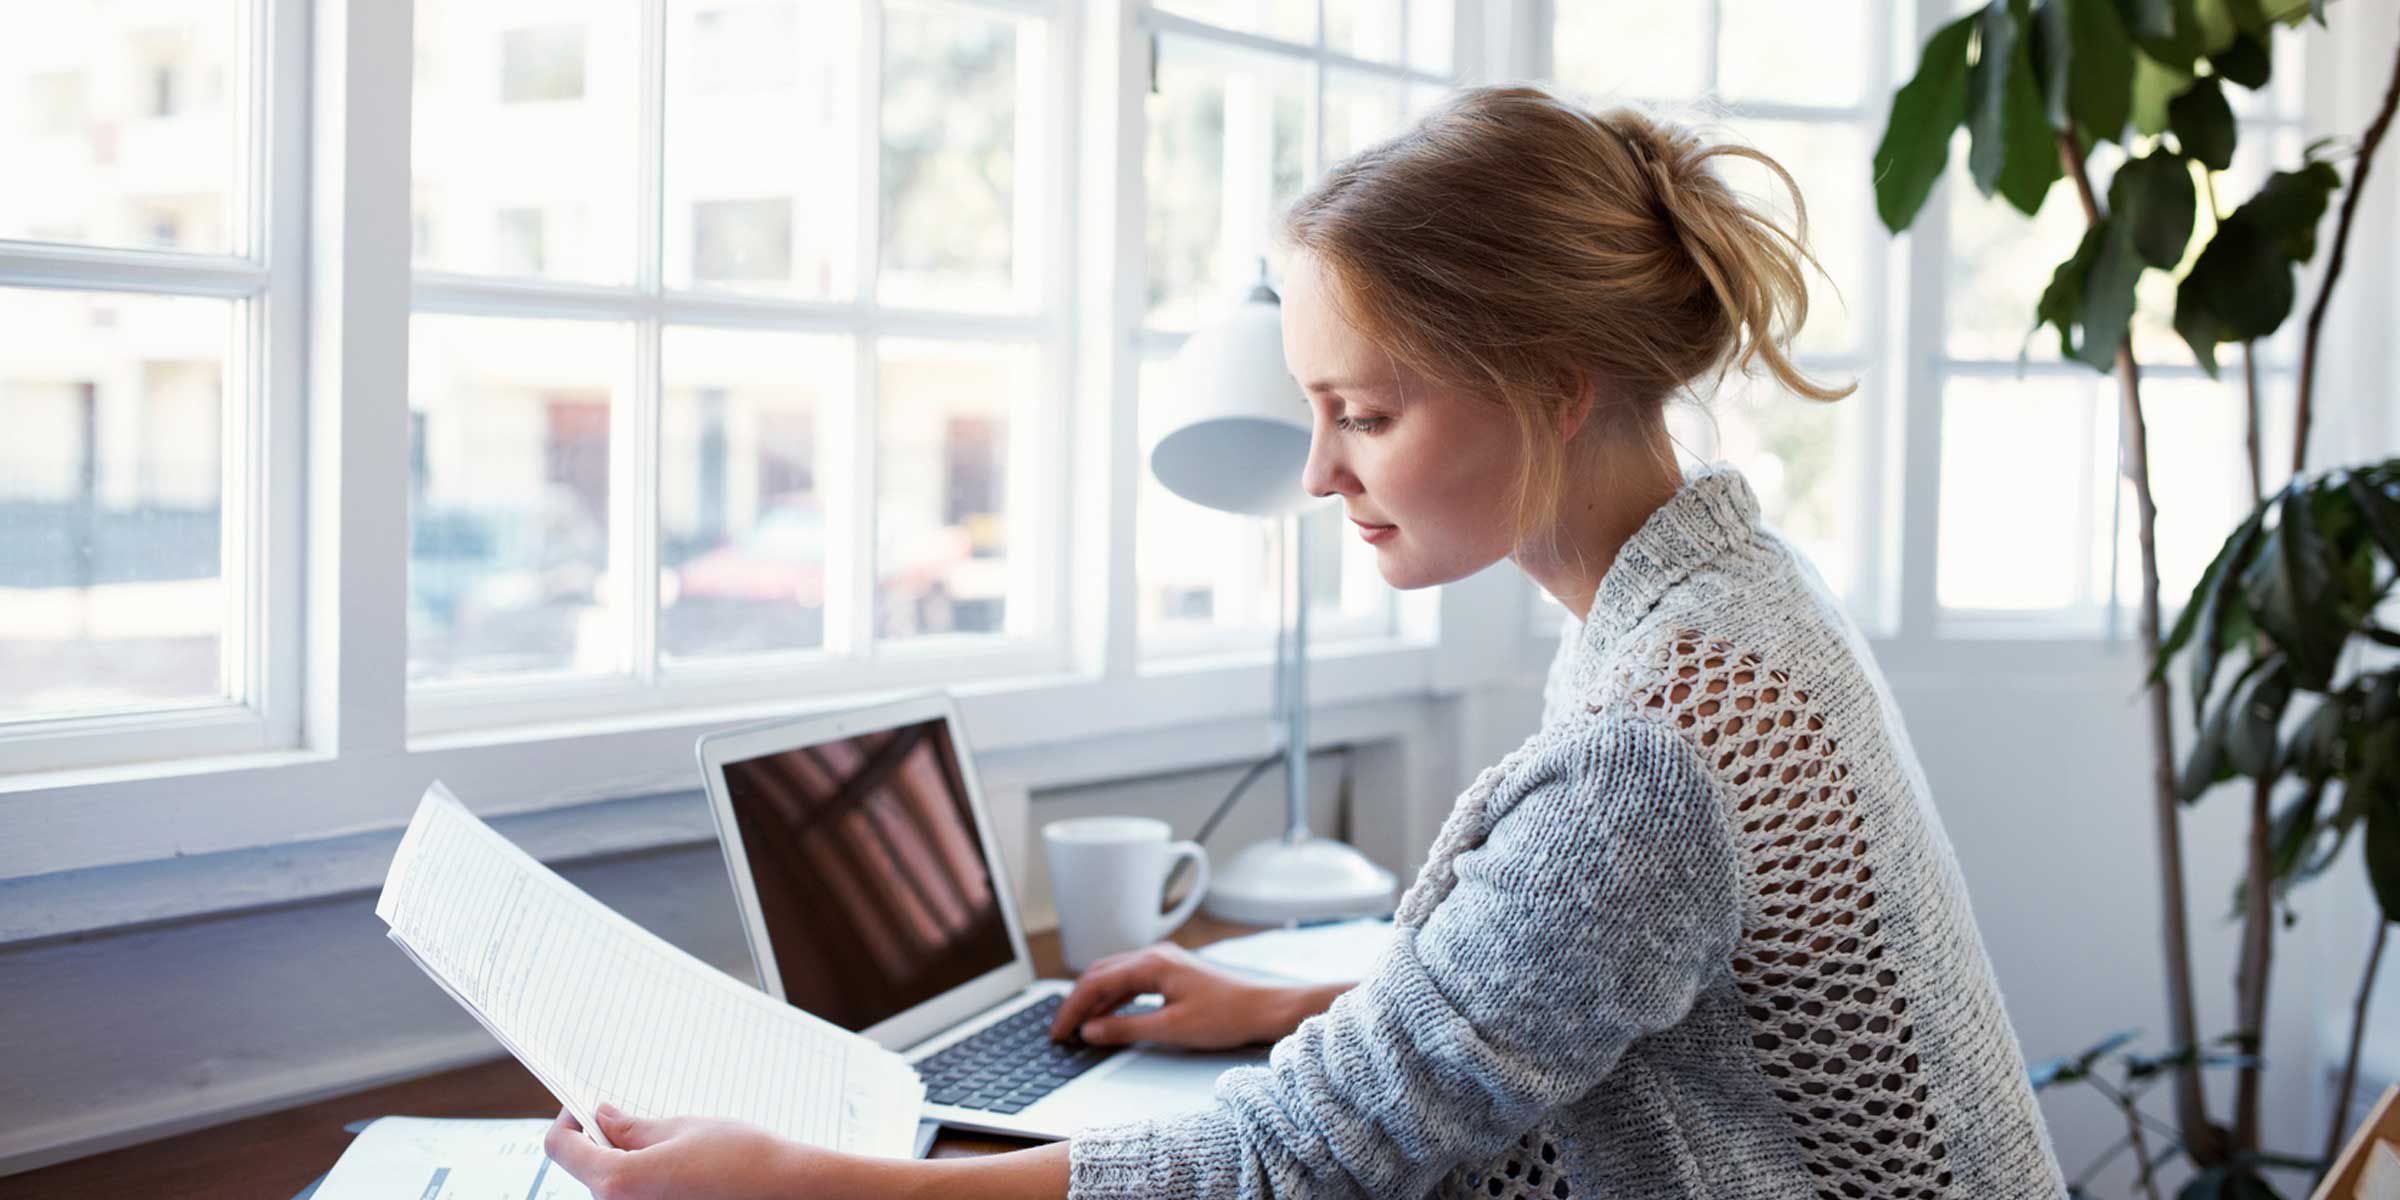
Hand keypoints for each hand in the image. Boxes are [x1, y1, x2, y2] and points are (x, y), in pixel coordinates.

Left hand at [542, 1105, 869, 1199]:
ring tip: (670, 1146)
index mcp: (619, 1181)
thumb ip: (633, 1127)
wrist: (787, 1191)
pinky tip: (680, 1170)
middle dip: (603, 1141)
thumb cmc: (743, 1159)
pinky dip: (647, 1180)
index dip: (569, 1121)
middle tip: (634, 1119)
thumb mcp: (682, 1129)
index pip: (561, 1148)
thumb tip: (604, 1118)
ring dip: (627, 1161)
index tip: (584, 1107)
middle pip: (587, 1169)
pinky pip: (636, 1197)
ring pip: (614, 1184)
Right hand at [1048, 941, 1309, 1050]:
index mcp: (1151, 964)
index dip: (1072, 1008)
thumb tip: (1090, 1031)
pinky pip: (1132, 982)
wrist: (1265, 1008)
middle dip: (1077, 1001)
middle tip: (1062, 1030)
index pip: (1096, 982)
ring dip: (1095, 1000)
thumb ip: (1126, 1028)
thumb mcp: (1171, 1028)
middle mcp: (1155, 956)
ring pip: (1115, 977)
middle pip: (1100, 974)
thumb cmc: (1227, 1016)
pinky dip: (1114, 999)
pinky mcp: (1173, 973)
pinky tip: (1108, 1017)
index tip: (1059, 1031)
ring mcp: (1165, 962)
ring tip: (1079, 1026)